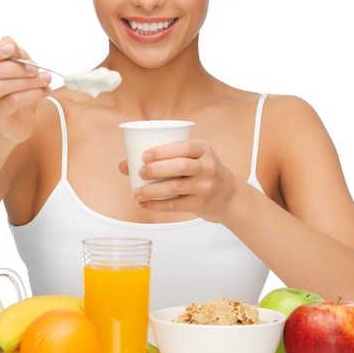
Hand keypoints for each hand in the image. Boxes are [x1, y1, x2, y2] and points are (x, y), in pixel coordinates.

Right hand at [0, 36, 51, 142]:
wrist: (19, 118)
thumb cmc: (17, 87)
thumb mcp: (20, 66)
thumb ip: (15, 54)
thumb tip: (8, 40)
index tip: (12, 49)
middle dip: (15, 67)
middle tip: (36, 68)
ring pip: (0, 86)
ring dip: (28, 81)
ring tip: (46, 79)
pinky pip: (12, 101)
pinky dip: (32, 94)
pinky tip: (45, 91)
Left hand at [119, 139, 241, 221]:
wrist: (230, 196)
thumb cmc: (203, 173)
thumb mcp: (191, 159)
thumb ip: (162, 159)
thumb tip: (123, 164)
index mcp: (203, 149)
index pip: (183, 147)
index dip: (163, 151)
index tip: (144, 155)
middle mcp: (207, 167)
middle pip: (180, 166)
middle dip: (156, 169)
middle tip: (140, 172)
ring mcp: (205, 186)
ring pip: (176, 187)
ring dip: (152, 190)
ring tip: (136, 192)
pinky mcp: (201, 204)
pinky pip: (175, 205)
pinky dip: (157, 205)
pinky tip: (144, 204)